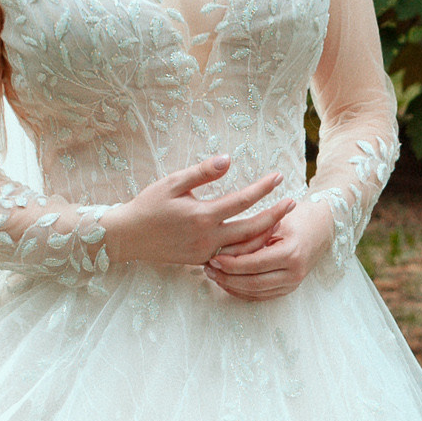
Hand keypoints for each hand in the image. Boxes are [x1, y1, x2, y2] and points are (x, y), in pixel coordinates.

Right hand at [108, 156, 289, 271]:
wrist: (128, 237)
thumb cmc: (148, 205)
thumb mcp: (172, 182)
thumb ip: (202, 172)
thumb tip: (228, 159)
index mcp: (202, 216)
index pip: (242, 200)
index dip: (263, 187)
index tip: (279, 176)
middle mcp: (208, 237)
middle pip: (252, 228)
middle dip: (275, 215)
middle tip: (293, 203)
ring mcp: (206, 253)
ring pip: (245, 248)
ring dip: (265, 235)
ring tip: (280, 221)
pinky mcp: (201, 262)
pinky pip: (232, 257)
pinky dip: (247, 249)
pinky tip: (258, 239)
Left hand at [205, 194, 333, 301]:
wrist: (321, 228)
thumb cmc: (297, 218)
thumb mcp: (275, 221)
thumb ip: (251, 236)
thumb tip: (222, 249)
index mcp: (292, 253)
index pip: (255, 264)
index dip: (232, 264)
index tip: (213, 258)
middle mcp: (294, 273)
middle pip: (253, 282)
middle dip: (227, 278)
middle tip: (208, 269)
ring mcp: (292, 284)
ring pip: (255, 292)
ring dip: (231, 286)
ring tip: (213, 275)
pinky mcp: (288, 289)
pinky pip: (261, 296)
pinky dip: (242, 291)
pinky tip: (227, 282)